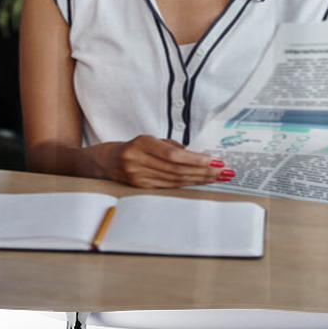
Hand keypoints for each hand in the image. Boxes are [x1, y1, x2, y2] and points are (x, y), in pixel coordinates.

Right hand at [88, 135, 234, 188]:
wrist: (104, 162)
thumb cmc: (132, 147)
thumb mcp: (149, 140)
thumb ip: (171, 146)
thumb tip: (198, 155)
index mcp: (141, 145)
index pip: (173, 155)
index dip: (196, 159)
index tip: (215, 161)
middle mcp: (137, 162)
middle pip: (177, 170)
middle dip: (203, 171)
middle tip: (224, 171)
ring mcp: (137, 177)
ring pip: (175, 181)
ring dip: (199, 179)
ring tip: (218, 177)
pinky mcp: (140, 188)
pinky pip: (168, 187)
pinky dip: (187, 184)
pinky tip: (200, 182)